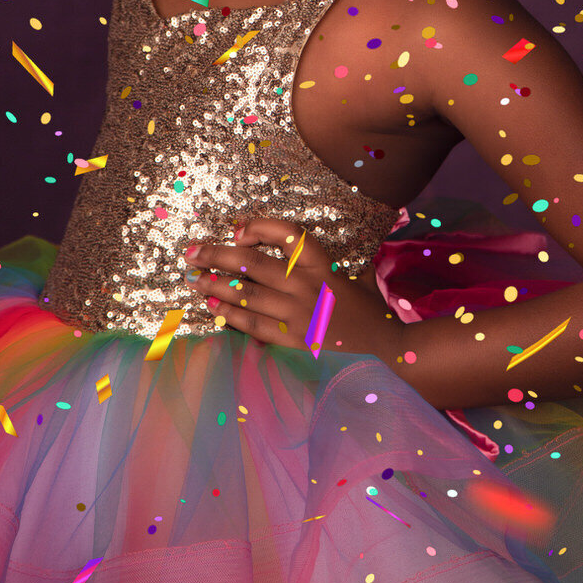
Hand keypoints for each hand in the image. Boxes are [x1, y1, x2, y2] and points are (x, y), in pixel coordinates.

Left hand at [184, 214, 403, 364]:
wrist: (390, 356)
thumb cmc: (373, 317)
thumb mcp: (357, 279)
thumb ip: (333, 265)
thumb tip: (306, 252)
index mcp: (324, 265)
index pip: (287, 234)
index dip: (258, 226)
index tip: (238, 229)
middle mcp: (307, 286)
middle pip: (253, 264)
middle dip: (217, 255)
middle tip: (192, 251)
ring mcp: (298, 315)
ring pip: (247, 295)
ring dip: (215, 286)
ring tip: (194, 278)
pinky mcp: (293, 342)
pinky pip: (254, 326)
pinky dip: (231, 315)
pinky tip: (213, 307)